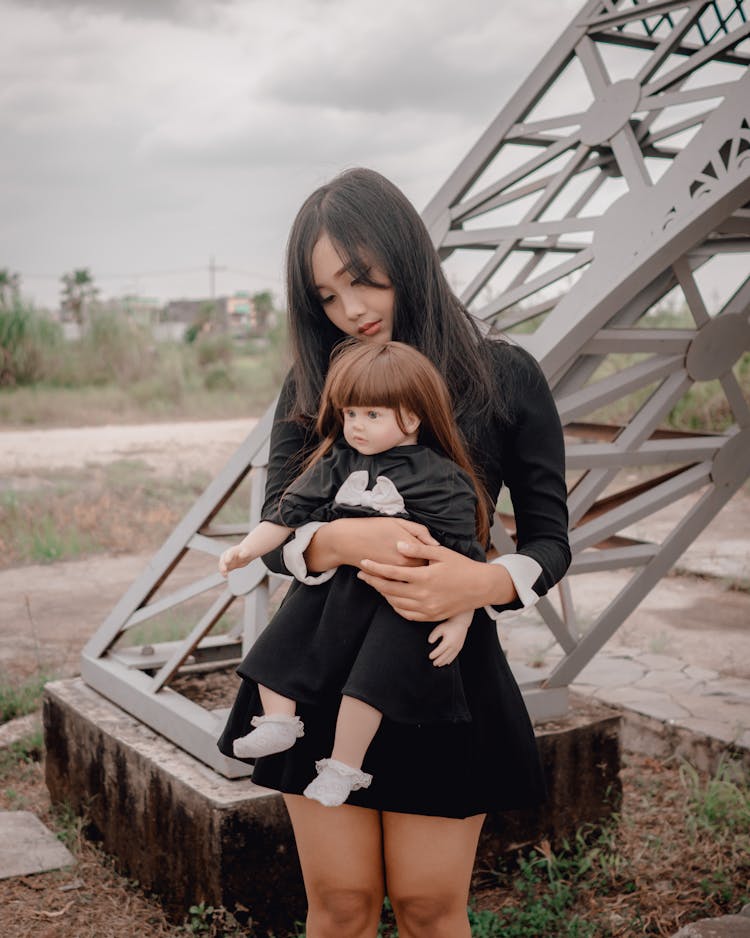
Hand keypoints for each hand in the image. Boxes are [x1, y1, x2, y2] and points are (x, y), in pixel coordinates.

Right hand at [218, 545, 249, 576]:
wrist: (246, 554)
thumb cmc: (247, 552)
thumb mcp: (247, 552)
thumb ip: (244, 554)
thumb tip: (241, 556)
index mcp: (232, 551)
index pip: (229, 554)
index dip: (228, 558)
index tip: (227, 562)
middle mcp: (227, 555)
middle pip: (223, 560)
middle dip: (223, 565)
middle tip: (224, 570)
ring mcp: (227, 561)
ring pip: (222, 565)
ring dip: (222, 570)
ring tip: (225, 575)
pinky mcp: (228, 566)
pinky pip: (225, 570)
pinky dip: (224, 573)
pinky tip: (225, 576)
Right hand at [304, 516, 438, 572]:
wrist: (348, 539)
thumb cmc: (375, 527)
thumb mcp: (400, 522)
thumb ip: (420, 532)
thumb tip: (436, 544)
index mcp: (412, 548)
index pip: (432, 557)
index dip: (433, 556)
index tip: (434, 556)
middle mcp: (405, 563)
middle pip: (425, 571)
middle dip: (427, 569)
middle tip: (426, 566)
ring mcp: (395, 574)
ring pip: (413, 580)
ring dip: (416, 578)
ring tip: (414, 571)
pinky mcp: (386, 581)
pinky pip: (400, 586)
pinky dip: (403, 583)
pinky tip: (403, 578)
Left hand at [357, 540, 516, 620]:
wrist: (480, 587)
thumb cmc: (461, 566)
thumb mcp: (441, 553)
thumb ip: (418, 550)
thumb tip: (398, 545)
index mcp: (425, 577)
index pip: (392, 573)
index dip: (375, 568)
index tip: (363, 562)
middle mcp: (424, 595)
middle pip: (389, 589)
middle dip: (372, 581)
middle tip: (361, 574)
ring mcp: (427, 609)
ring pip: (396, 603)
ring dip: (383, 594)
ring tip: (375, 584)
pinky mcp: (431, 617)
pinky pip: (407, 614)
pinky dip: (395, 606)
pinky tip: (391, 598)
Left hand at [428, 610, 471, 666]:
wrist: (460, 623)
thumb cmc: (449, 625)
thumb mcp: (440, 628)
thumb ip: (434, 635)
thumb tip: (429, 642)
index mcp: (448, 642)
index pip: (439, 651)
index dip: (434, 655)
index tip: (430, 657)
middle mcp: (453, 646)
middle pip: (445, 656)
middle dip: (438, 660)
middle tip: (433, 663)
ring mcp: (457, 648)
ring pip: (450, 658)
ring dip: (444, 662)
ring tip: (438, 664)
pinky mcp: (459, 648)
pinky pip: (454, 656)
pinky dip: (450, 660)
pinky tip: (446, 662)